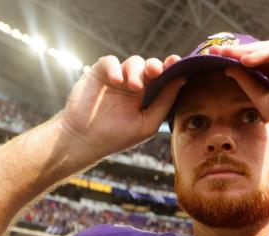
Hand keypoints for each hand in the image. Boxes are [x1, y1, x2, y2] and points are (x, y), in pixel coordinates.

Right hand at [59, 53, 183, 158]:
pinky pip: (110, 61)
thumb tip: (182, 79)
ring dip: (136, 71)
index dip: (170, 67)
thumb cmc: (118, 136)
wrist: (86, 140)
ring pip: (133, 62)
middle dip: (154, 66)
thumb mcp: (147, 123)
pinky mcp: (99, 73)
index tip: (177, 62)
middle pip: (150, 66)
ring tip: (133, 86)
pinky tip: (117, 80)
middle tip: (155, 72)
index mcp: (149, 95)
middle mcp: (135, 84)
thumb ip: (165, 101)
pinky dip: (115, 67)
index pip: (163, 77)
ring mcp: (117, 77)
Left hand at [208, 38, 268, 137]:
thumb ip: (249, 85)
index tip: (216, 63)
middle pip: (261, 57)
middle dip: (238, 55)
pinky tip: (245, 59)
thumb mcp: (266, 102)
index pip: (259, 68)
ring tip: (227, 56)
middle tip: (215, 53)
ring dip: (247, 53)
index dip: (238, 65)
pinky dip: (263, 54)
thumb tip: (230, 69)